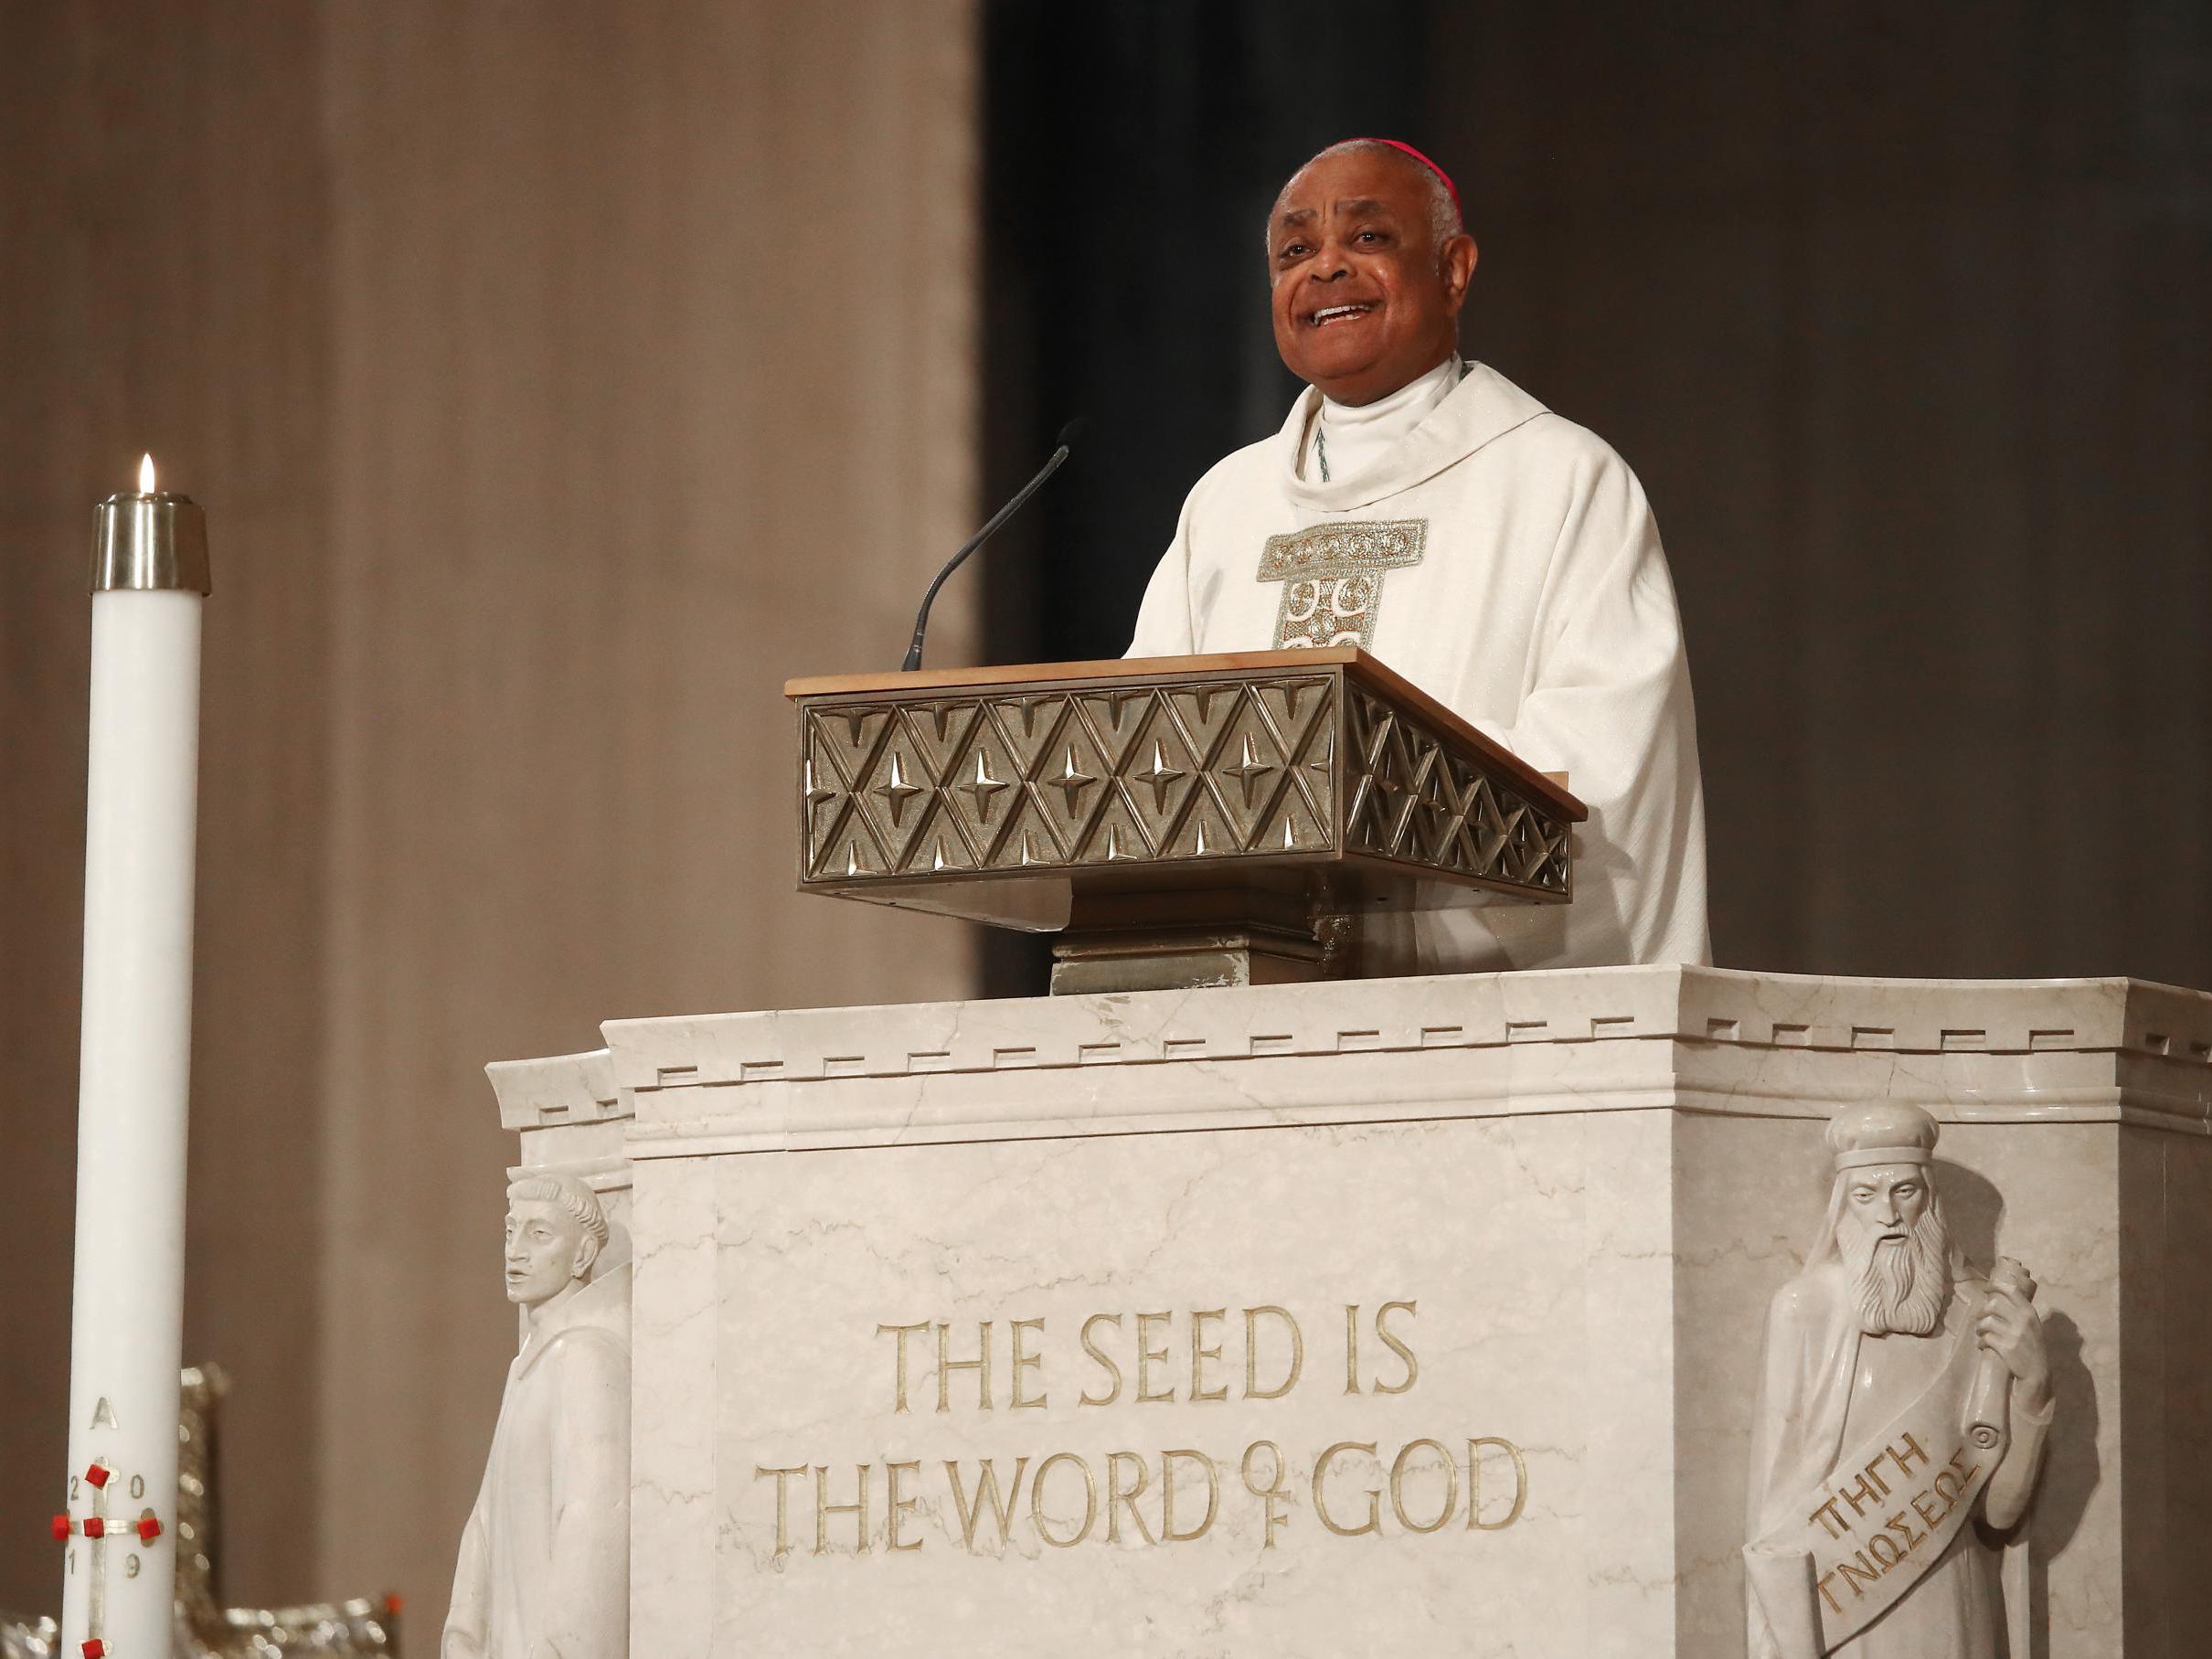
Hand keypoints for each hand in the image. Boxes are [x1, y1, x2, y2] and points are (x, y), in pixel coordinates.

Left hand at [1976, 1281, 2050, 1411]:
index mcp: (2030, 1313)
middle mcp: (2023, 1321)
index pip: (2012, 1289)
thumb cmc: (2033, 1347)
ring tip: (1980, 1332)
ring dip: (1979, 1327)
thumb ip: (2021, 1312)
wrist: (2037, 1373)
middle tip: (1979, 1318)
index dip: (1996, 1285)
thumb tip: (2001, 1296)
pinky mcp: (2005, 1347)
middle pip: (1994, 1305)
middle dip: (1982, 1311)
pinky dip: (1980, 1341)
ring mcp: (2014, 1334)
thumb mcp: (2033, 1326)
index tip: (1986, 1288)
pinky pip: (1985, 1338)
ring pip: (1986, 1321)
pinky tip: (1982, 1345)